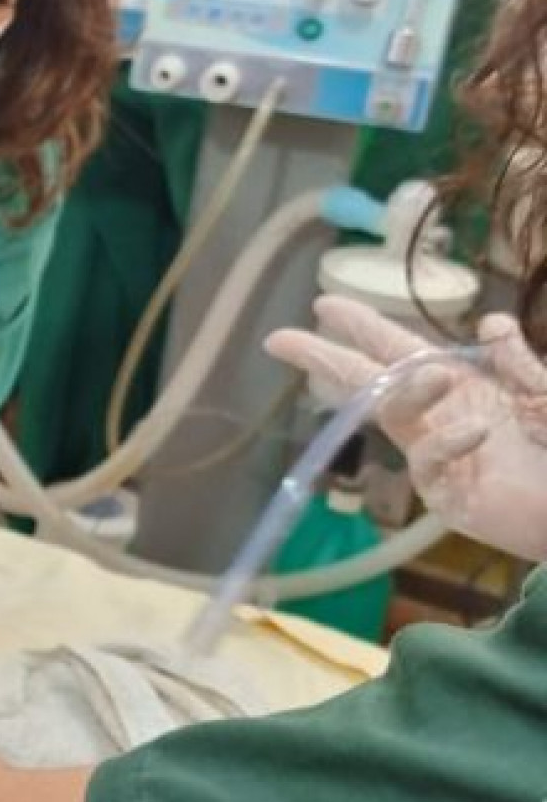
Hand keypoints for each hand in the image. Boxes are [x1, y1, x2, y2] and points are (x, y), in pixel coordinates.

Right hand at [266, 297, 546, 560]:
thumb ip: (517, 363)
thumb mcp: (544, 393)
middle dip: (326, 358)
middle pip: (371, 382)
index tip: (323, 305)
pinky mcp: (445, 497)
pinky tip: (478, 431)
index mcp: (460, 386)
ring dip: (408, 391)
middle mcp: (438, 416)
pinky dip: (449, 444)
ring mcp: (437, 458)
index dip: (363, 327)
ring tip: (437, 374)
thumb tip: (489, 321)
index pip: (400, 350)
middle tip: (281, 340)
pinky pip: (428, 464)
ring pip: (393, 416)